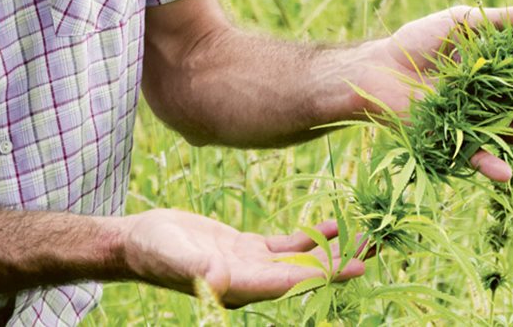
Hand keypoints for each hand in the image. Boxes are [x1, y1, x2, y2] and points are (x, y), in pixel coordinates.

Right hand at [119, 209, 364, 307]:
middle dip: (340, 263)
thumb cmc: (151, 252)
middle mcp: (252, 281)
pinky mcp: (248, 250)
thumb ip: (196, 268)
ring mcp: (252, 266)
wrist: (136, 244)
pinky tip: (334, 225)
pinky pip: (288, 247)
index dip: (325, 276)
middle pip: (305, 275)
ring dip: (333, 251)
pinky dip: (311, 238)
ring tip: (366, 238)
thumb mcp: (172, 257)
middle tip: (376, 247)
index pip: (292, 283)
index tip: (357, 268)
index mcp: (240, 287)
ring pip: (302, 261)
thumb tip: (219, 279)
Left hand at [354, 5, 512, 180]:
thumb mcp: (458, 22)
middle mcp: (498, 96)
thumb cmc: (416, 44)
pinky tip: (507, 172)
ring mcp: (481, 121)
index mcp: (501, 66)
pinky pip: (479, 157)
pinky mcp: (457, 142)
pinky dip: (493, 166)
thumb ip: (494, 21)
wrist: (376, 72)